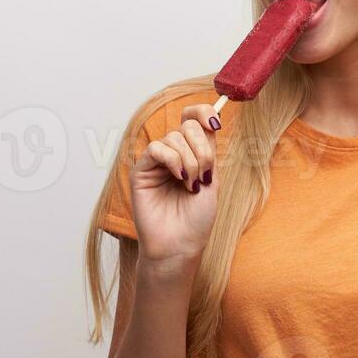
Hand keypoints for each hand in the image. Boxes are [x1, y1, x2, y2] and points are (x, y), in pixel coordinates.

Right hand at [129, 102, 223, 261]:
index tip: (215, 123)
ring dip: (190, 161)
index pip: (193, 118)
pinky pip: (157, 149)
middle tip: (204, 176)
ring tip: (191, 185)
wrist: (181, 244)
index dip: (204, 112)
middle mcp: (174, 154)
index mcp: (192, 154)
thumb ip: (209, 150)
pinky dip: (173, 160)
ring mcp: (157, 162)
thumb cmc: (197, 219)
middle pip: (187, 126)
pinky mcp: (141, 171)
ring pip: (174, 138)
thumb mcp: (212, 180)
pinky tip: (179, 178)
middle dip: (202, 150)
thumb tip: (211, 120)